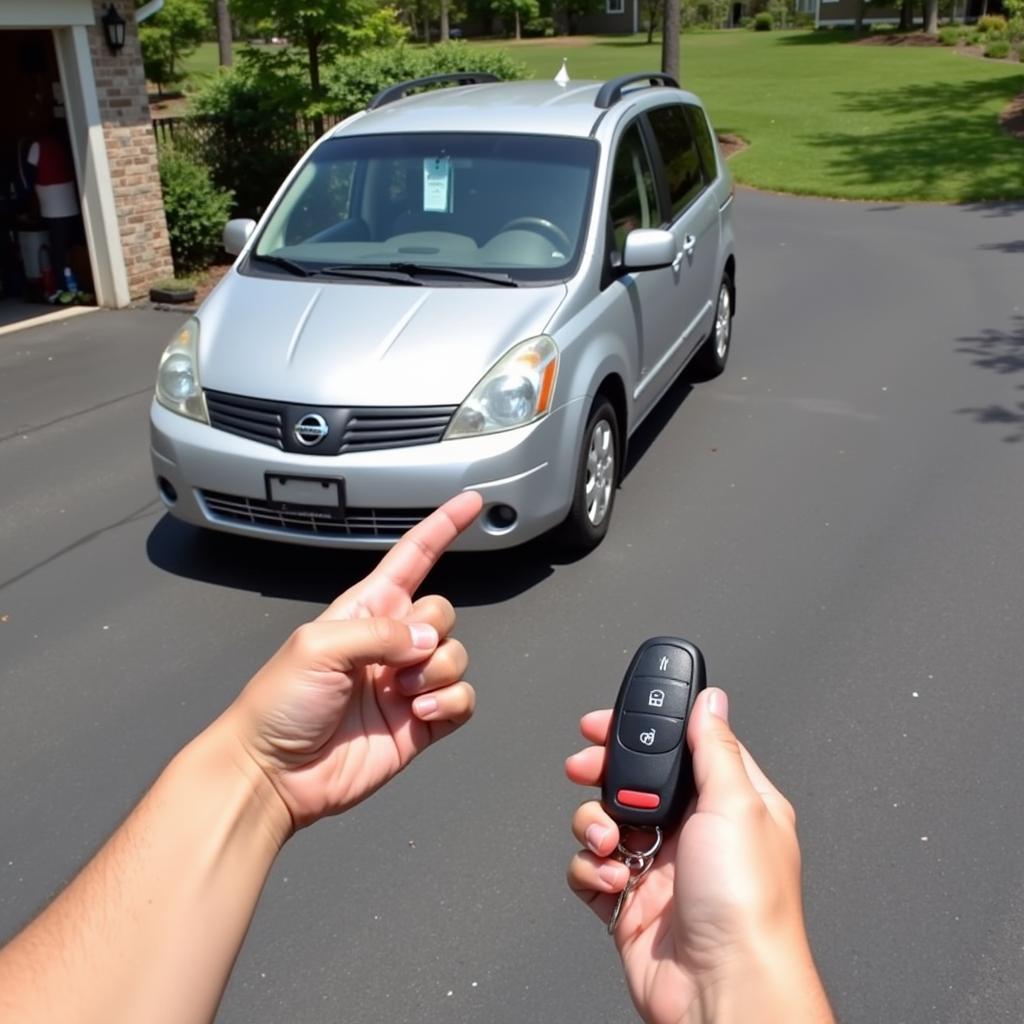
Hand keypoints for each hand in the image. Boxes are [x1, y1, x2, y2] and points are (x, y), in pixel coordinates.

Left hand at [224, 491, 482, 831]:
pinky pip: (463, 699)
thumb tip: (428, 644)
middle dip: (432, 631)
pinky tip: (418, 713)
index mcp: (365, 611)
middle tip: (398, 659)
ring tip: (399, 693)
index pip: (413, 557)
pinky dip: (450, 703)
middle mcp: (390, 642)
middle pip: (443, 612)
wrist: (275, 773)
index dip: (442, 527)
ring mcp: (406, 682)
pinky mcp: (421, 722)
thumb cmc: (278, 704)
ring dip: (436, 673)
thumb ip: (380, 633)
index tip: (470, 503)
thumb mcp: (318, 645)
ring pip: (457, 656)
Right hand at [566, 689, 831, 1023]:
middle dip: (602, 773)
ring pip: (603, 820)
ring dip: (594, 825)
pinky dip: (589, 869)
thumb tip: (711, 701)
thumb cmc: (748, 907)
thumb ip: (715, 748)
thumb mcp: (736, 805)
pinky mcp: (630, 902)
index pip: (677, 747)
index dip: (641, 730)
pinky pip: (589, 868)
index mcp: (726, 802)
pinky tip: (611, 880)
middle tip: (585, 769)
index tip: (605, 721)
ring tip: (611, 842)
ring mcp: (658, 867)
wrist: (724, 993)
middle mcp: (692, 832)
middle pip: (631, 780)